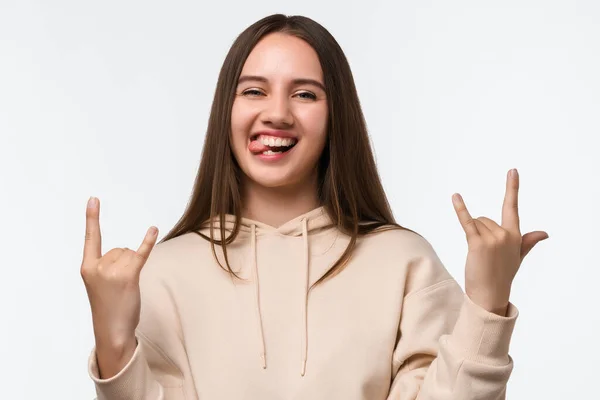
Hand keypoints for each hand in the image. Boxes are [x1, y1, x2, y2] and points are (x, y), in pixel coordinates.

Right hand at [80, 197, 157, 374]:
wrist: (112, 331)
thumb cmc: (108, 307)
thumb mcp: (99, 284)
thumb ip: (107, 265)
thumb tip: (131, 251)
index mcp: (87, 268)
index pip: (91, 238)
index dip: (92, 218)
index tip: (94, 199)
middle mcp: (98, 267)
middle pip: (121, 249)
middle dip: (125, 264)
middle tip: (119, 287)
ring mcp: (112, 272)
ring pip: (131, 254)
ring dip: (134, 268)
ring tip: (126, 288)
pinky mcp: (129, 277)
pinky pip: (140, 254)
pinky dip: (148, 241)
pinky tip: (153, 229)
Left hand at [452, 169, 547, 314]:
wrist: (490, 294)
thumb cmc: (502, 274)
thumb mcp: (517, 256)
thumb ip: (528, 241)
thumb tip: (544, 233)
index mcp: (515, 235)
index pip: (512, 207)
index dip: (512, 188)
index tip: (512, 171)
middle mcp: (505, 234)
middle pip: (483, 219)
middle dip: (480, 232)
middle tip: (484, 254)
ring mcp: (492, 238)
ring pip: (474, 223)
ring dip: (473, 236)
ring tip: (479, 255)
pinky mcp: (477, 243)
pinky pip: (467, 222)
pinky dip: (460, 209)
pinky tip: (455, 196)